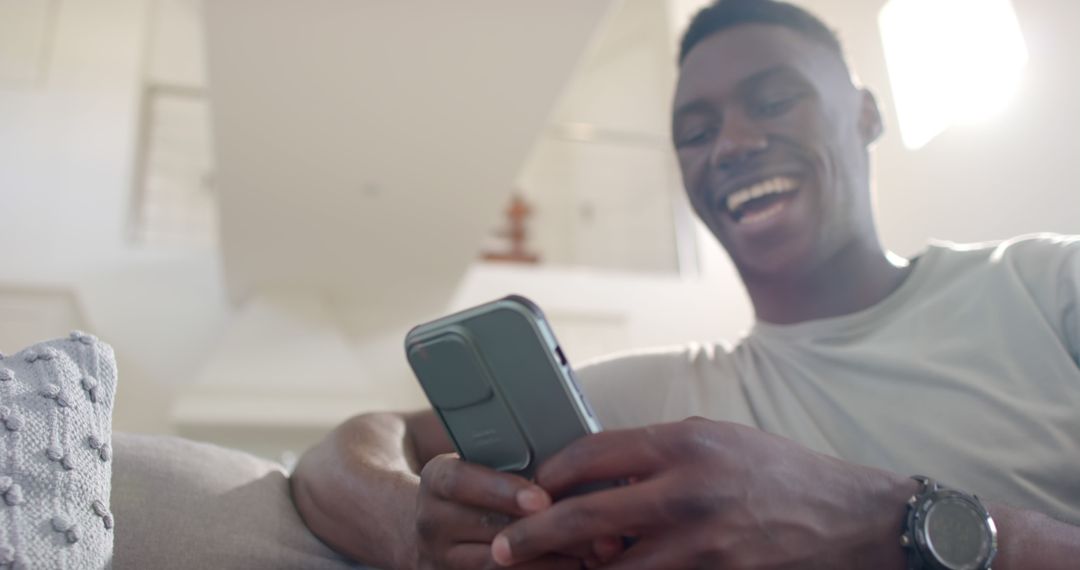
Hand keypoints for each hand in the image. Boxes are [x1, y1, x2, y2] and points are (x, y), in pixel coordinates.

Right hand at [415, 453, 608, 569]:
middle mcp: (431, 521)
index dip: (504, 490)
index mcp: (437, 479)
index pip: (462, 481)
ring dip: (549, 558)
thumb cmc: (470, 488)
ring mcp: (440, 559)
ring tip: (590, 550)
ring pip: (498, 564)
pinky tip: (571, 566)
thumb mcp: (475, 466)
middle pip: (488, 528)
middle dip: (542, 529)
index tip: (543, 499)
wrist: (427, 528)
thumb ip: (508, 461)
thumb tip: (570, 460)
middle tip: (590, 527)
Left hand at [491, 418, 915, 568]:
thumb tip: (595, 474)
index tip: (529, 488)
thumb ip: (656, 454)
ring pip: (613, 569)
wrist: (851, 520)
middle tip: (504, 550)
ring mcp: (703, 543)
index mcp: (684, 443)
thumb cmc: (777, 474)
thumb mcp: (716, 440)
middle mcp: (688, 490)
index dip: (549, 473)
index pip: (592, 452)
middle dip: (534, 537)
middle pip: (585, 514)